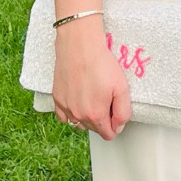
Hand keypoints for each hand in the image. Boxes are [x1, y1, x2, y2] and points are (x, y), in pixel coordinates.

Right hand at [51, 17, 132, 139]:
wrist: (80, 46)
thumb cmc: (101, 64)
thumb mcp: (122, 88)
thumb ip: (123, 112)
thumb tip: (118, 126)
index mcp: (95, 115)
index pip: (108, 134)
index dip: (115, 125)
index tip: (116, 112)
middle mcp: (78, 115)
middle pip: (94, 129)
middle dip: (102, 120)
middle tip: (106, 99)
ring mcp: (65, 108)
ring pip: (79, 124)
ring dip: (87, 117)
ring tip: (92, 98)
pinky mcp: (57, 98)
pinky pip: (64, 116)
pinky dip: (71, 113)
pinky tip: (78, 101)